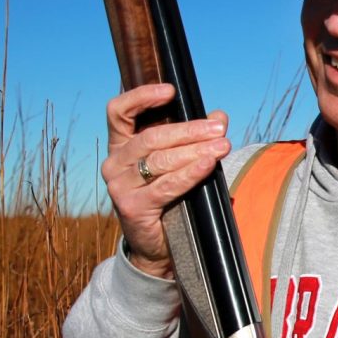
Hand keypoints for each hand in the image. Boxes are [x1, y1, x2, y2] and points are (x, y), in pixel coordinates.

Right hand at [101, 83, 230, 278]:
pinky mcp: (132, 206)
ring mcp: (119, 186)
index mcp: (121, 146)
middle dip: (189, 130)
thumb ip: (195, 139)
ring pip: (159, 160)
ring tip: (222, 145)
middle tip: (218, 128)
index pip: (119, 112)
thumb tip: (219, 116)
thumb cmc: (169, 199)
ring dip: (195, 150)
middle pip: (151, 137)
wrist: (157, 246)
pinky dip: (190, 173)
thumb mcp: (179, 164)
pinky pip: (166, 185)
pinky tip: (208, 164)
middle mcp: (115, 163)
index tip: (171, 91)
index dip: (141, 97)